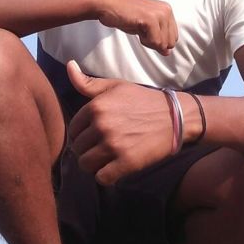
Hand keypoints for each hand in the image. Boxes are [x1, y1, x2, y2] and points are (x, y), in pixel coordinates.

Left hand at [66, 60, 173, 184]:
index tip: (95, 135)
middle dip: (88, 150)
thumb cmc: (143, 100)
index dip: (82, 134)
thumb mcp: (116, 86)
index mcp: (96, 107)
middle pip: (78, 149)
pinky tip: (115, 168)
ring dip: (95, 164)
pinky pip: (102, 178)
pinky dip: (106, 176)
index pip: (73, 130)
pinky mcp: (126, 162)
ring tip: (107, 159)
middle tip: (103, 148)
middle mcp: (102, 125)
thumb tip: (69, 65)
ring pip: (86, 165)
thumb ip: (88, 82)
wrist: (175, 116)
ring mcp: (114, 145)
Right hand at [97, 0, 177, 55]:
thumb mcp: (146, 28)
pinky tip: (136, 28)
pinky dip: (144, 41)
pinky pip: (155, 42)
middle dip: (155, 42)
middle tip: (141, 30)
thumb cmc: (125, 15)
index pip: (173, 38)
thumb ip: (158, 37)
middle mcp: (166, 10)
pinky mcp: (151, 19)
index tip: (145, 31)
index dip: (158, 41)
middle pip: (170, 43)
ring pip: (162, 44)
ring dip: (148, 41)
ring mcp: (160, 14)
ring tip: (138, 27)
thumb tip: (168, 52)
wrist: (107, 5)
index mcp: (167, 10)